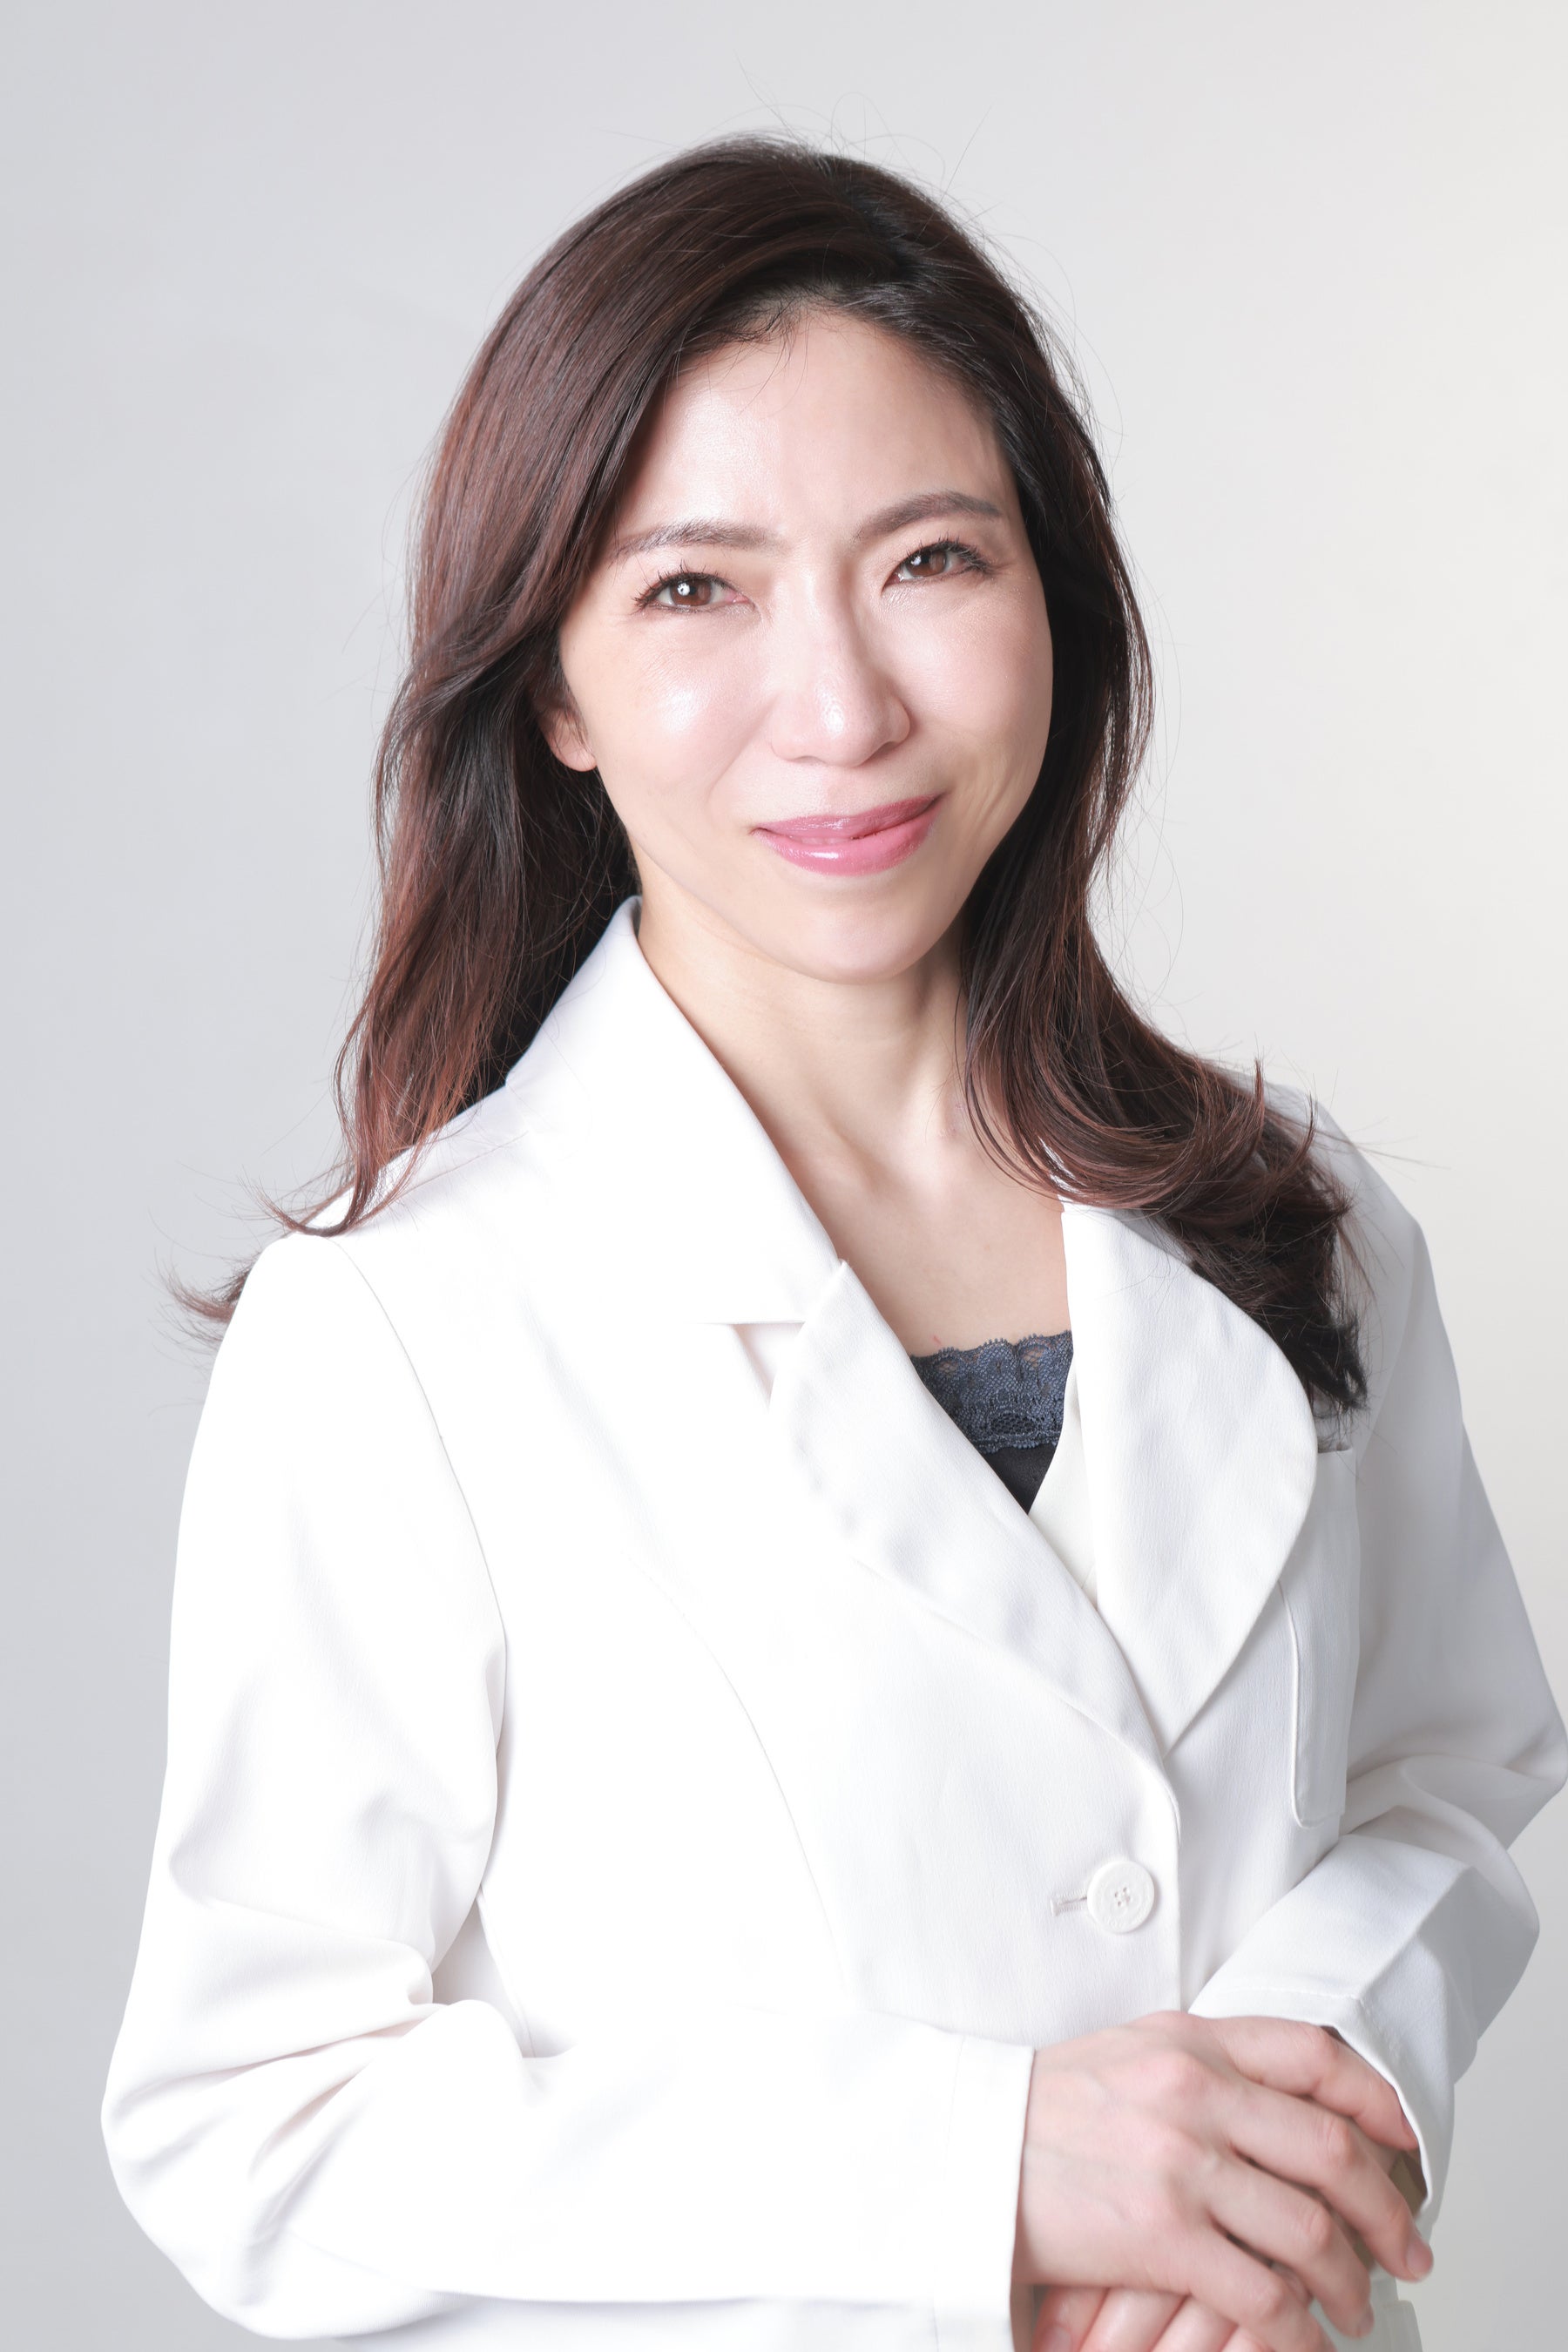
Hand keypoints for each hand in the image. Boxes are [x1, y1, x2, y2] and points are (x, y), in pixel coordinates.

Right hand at [1013, 2013, 1431, 2351]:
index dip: (1378, 2101)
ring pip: (1311, 2228)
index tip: (1407, 2143)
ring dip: (1350, 2281)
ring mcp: (1181, 2160)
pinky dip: (1300, 2329)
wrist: (965, 2147)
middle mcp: (1196, 2090)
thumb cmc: (1042, 2110)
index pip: (1316, 2056)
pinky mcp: (1161, 2233)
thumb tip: (1283, 2100)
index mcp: (1192, 2039)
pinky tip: (1305, 2339)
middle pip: (1332, 2150)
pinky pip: (1264, 2295)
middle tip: (1410, 2251)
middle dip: (1388, 2212)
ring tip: (1355, 2306)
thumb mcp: (1129, 2054)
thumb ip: (1205, 2064)